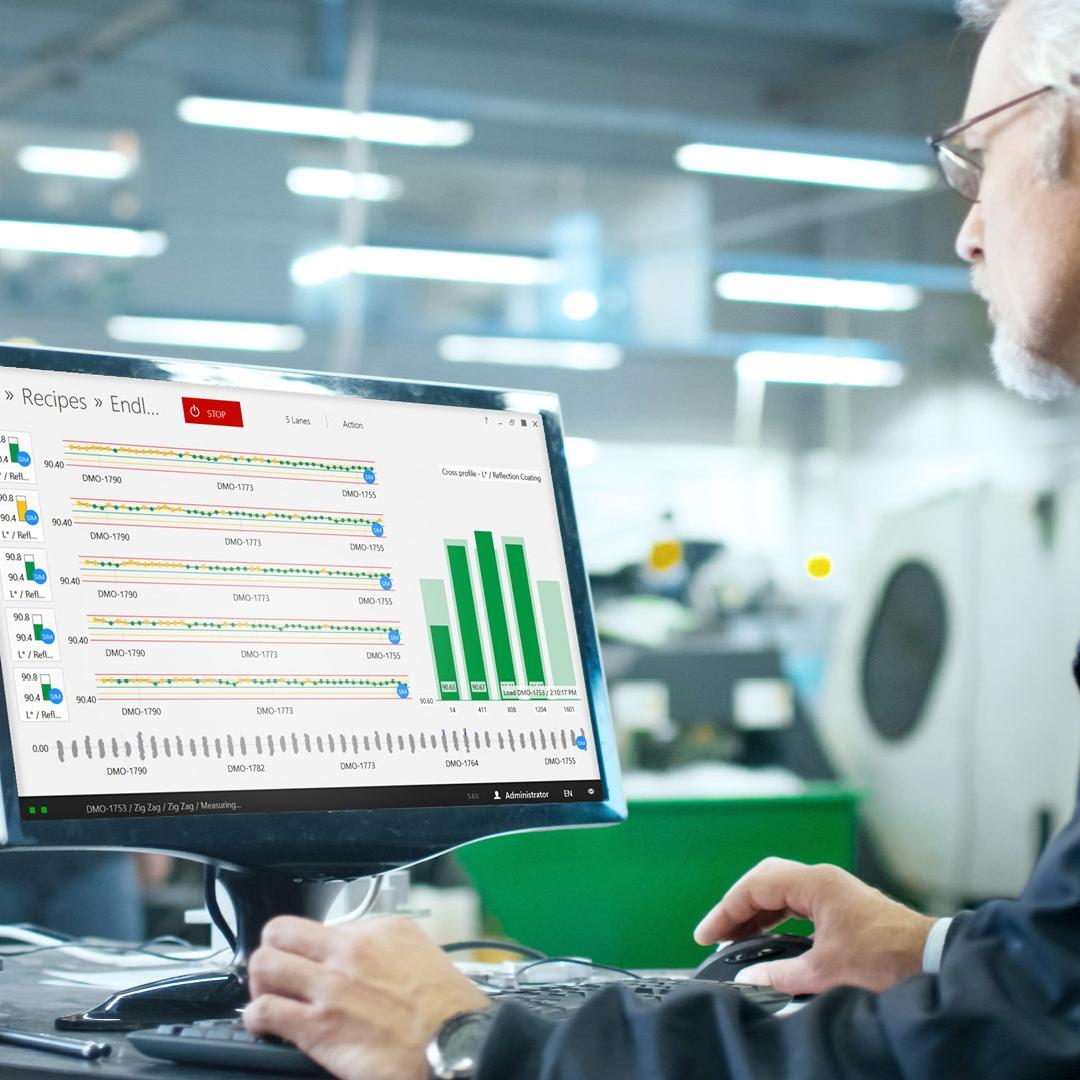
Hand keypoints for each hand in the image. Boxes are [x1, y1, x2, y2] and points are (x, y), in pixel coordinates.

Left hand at [243, 915, 490, 1079]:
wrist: (455, 1047)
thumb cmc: (448, 1012)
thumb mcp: (424, 957)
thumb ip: (388, 951)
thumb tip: (365, 958)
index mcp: (382, 930)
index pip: (326, 923)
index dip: (316, 948)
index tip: (316, 963)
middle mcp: (352, 950)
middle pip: (282, 931)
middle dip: (274, 950)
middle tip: (280, 972)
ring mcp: (332, 986)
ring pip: (265, 964)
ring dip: (260, 982)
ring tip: (268, 996)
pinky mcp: (318, 1026)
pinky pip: (265, 1010)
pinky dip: (256, 1018)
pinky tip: (264, 1025)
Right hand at [693, 857, 934, 994]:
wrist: (933, 960)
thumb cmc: (887, 958)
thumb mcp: (827, 971)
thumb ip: (781, 974)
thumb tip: (748, 979)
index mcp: (815, 883)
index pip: (755, 886)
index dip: (726, 910)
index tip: (707, 935)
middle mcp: (822, 879)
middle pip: (765, 880)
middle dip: (737, 906)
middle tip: (717, 933)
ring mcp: (834, 890)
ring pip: (781, 890)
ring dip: (756, 912)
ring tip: (736, 938)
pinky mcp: (842, 905)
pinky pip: (797, 902)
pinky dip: (776, 917)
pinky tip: (768, 937)